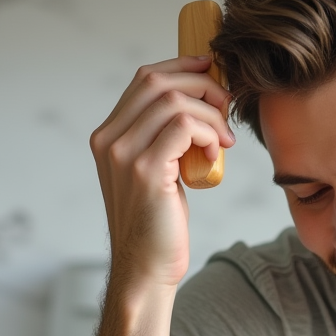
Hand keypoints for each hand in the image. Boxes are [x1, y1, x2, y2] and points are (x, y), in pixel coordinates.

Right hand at [89, 55, 234, 289]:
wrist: (146, 268)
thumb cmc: (159, 223)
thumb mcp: (159, 171)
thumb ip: (165, 138)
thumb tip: (199, 104)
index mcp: (108, 135)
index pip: (145, 79)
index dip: (182, 67)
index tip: (212, 71)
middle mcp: (109, 139)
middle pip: (158, 81)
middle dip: (202, 86)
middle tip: (227, 109)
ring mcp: (123, 154)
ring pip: (175, 102)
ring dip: (212, 114)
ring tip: (224, 139)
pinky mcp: (146, 170)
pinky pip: (184, 126)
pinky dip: (208, 132)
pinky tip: (216, 151)